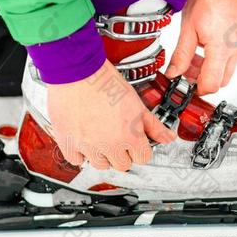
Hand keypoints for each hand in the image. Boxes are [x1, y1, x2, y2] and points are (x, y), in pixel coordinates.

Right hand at [47, 60, 175, 170]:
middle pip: (123, 165)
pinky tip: (84, 139)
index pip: (143, 158)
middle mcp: (109, 145)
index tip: (135, 142)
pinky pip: (77, 160)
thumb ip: (153, 125)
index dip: (140, 148)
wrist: (78, 72)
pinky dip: (80, 153)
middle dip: (122, 153)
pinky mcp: (68, 143)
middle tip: (116, 137)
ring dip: (102, 155)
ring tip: (100, 137)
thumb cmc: (105, 83)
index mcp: (130, 136)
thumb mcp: (137, 103)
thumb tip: (168, 137)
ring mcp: (88, 147)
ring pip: (100, 165)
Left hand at [166, 0, 236, 94]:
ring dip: (213, 67)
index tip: (186, 83)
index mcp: (221, 49)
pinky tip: (209, 42)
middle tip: (188, 68)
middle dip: (204, 78)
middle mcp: (236, 48)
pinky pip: (235, 53)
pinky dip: (222, 55)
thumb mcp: (187, 28)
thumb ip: (181, 55)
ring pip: (229, 67)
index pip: (211, 84)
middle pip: (222, 80)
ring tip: (197, 53)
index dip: (197, 88)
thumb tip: (173, 73)